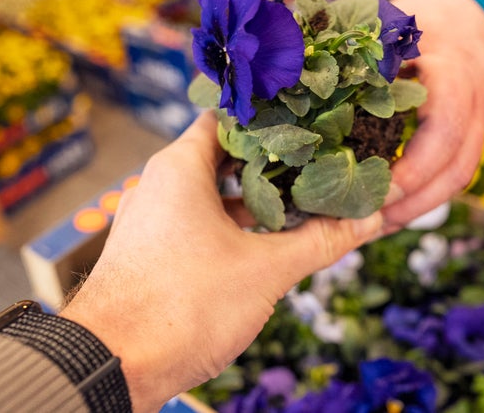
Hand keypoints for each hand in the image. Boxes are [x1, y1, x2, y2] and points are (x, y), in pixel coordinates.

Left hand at [59, 112, 383, 411]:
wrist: (113, 366)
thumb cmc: (182, 306)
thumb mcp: (265, 271)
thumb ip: (320, 242)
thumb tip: (369, 221)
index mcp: (180, 167)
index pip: (229, 117)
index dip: (272, 118)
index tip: (311, 122)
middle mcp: (161, 183)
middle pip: (225, 155)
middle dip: (273, 163)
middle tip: (319, 163)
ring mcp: (154, 218)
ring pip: (213, 193)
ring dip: (255, 199)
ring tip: (303, 201)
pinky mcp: (153, 249)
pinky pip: (199, 222)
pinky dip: (232, 225)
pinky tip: (267, 240)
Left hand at [382, 0, 483, 232]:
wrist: (479, 9)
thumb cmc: (423, 15)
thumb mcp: (393, 22)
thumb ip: (360, 52)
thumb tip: (295, 79)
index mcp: (453, 72)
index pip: (445, 130)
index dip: (414, 168)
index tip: (375, 190)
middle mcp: (475, 101)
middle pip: (456, 167)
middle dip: (415, 203)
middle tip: (369, 223)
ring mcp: (480, 121)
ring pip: (459, 176)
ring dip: (421, 207)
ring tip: (377, 225)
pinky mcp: (474, 133)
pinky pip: (456, 170)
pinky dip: (427, 194)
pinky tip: (395, 207)